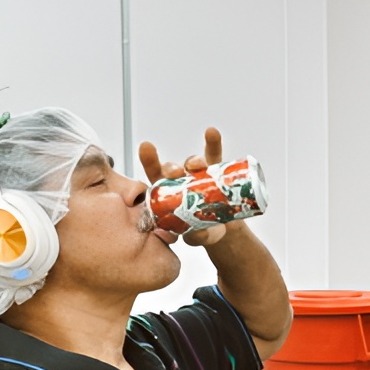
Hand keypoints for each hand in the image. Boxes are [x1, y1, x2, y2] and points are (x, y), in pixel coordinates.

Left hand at [138, 127, 227, 246]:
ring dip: (193, 160)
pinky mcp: (217, 172)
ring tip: (198, 164)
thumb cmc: (203, 230)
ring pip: (192, 163)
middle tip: (175, 172)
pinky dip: (213, 143)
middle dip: (172, 168)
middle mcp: (181, 180)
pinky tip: (212, 133)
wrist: (223, 227)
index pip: (155, 177)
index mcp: (168, 194)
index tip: (146, 147)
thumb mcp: (199, 236)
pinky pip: (214, 156)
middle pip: (172, 169)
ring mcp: (198, 174)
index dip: (150, 161)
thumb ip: (197, 235)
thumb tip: (197, 233)